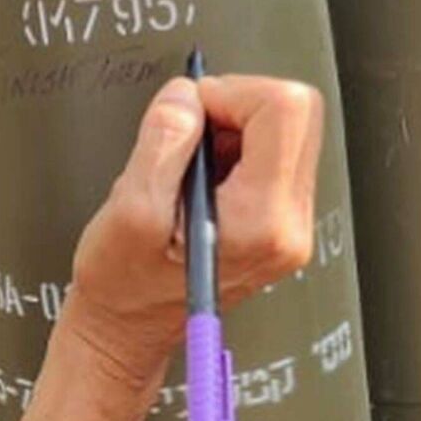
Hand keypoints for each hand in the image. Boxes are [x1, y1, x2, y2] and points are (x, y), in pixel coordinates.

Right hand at [62, 74, 323, 384]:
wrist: (129, 327)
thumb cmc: (124, 284)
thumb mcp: (130, 209)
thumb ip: (161, 144)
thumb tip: (187, 96)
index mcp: (261, 220)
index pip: (283, 110)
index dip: (229, 93)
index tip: (189, 115)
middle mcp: (288, 223)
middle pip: (296, 112)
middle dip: (234, 104)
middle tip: (188, 134)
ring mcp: (288, 222)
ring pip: (285, 127)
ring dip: (231, 126)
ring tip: (188, 165)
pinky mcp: (277, 218)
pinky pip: (271, 151)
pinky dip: (232, 145)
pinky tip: (199, 175)